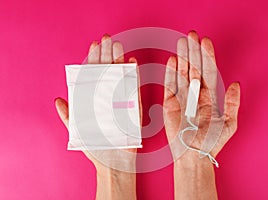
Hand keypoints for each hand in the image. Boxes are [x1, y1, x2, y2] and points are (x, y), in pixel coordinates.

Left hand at [55, 35, 137, 199]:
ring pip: (120, 76)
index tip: (93, 46)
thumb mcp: (78, 131)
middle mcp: (107, 98)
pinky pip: (133, 88)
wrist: (114, 162)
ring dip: (119, 60)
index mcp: (94, 101)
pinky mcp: (133, 106)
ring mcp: (121, 100)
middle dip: (106, 53)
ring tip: (118, 45)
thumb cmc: (97, 147)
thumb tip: (58, 100)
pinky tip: (131, 62)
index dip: (92, 60)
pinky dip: (132, 75)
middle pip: (107, 71)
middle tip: (106, 38)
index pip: (92, 76)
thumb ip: (68, 116)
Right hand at [163, 31, 239, 199]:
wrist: (193, 155)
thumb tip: (235, 83)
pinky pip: (170, 85)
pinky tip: (173, 61)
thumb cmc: (211, 142)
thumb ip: (232, 103)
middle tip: (191, 35)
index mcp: (209, 96)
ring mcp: (181, 97)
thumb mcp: (229, 123)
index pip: (208, 72)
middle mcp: (195, 94)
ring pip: (182, 73)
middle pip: (194, 68)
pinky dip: (170, 73)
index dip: (207, 57)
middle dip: (193, 51)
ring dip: (182, 57)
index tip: (206, 42)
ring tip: (182, 42)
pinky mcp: (169, 103)